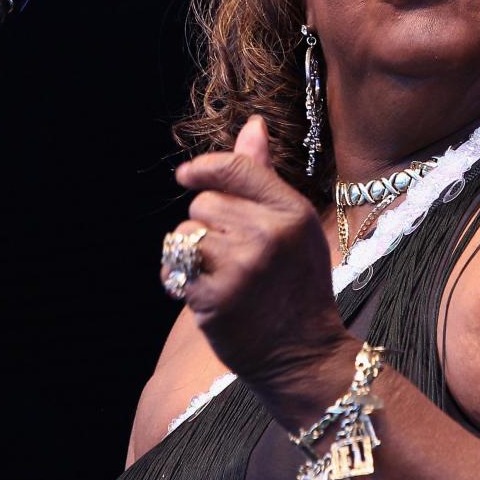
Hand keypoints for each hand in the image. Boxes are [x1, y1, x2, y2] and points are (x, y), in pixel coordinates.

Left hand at [167, 115, 350, 388]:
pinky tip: (207, 294)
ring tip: (222, 275)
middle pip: (203, 203)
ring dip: (193, 252)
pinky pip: (176, 267)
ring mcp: (242, 267)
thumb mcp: (295, 225)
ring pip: (186, 233)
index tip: (186, 176)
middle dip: (208, 224)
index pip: (235, 168)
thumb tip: (252, 125)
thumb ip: (264, 176)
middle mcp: (268, 234)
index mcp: (291, 211)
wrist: (303, 354)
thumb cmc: (297, 284)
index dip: (203, 168)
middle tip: (234, 254)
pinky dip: (181, 279)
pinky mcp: (216, 297)